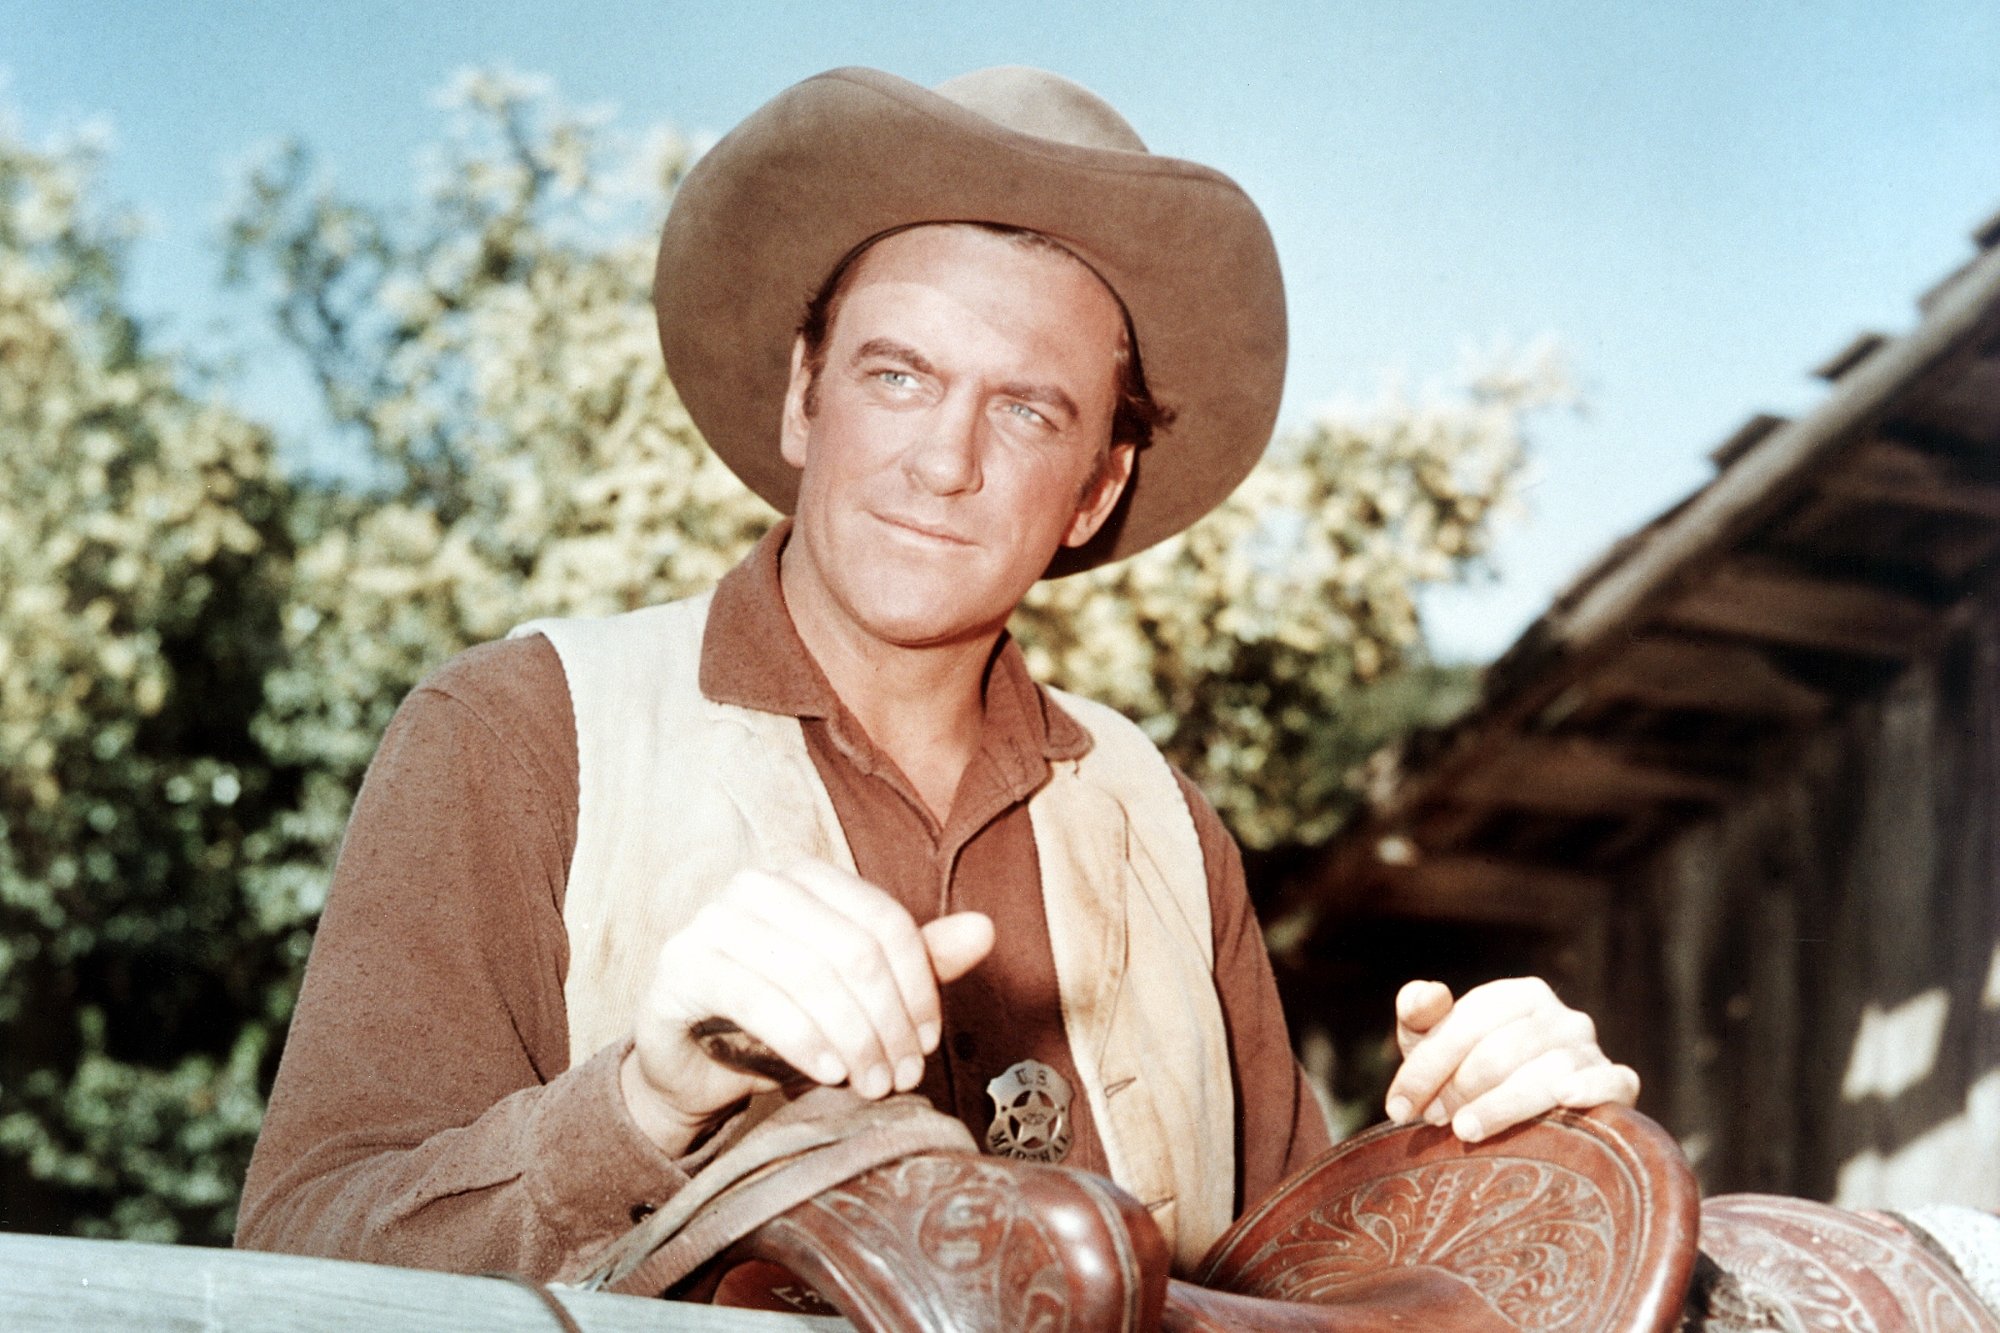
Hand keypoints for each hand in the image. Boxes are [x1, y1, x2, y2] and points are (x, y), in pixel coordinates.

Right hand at [618, 858, 993, 1152]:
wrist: (693, 1063)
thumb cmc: (780, 1020)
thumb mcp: (855, 994)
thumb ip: (916, 962)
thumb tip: (986, 929)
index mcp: (807, 876)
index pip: (885, 920)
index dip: (918, 984)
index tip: (927, 1041)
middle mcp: (758, 885)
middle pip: (853, 950)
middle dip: (888, 1021)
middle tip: (903, 1075)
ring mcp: (714, 920)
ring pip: (811, 975)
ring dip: (853, 1039)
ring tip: (871, 1082)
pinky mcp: (683, 965)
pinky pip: (759, 999)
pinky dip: (804, 1040)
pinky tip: (827, 1073)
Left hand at [1382, 977, 1638, 1142]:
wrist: (1530, 1117)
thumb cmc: (1470, 1073)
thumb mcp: (1436, 1042)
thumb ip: (1419, 1014)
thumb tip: (1427, 997)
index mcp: (1518, 996)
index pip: (1466, 1026)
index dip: (1426, 1067)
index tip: (1398, 1107)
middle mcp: (1561, 1017)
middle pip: (1501, 1051)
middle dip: (1459, 1088)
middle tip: (1433, 1121)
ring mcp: (1592, 1051)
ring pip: (1546, 1072)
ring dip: (1501, 1103)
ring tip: (1465, 1129)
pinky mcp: (1619, 1084)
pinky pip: (1614, 1082)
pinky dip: (1593, 1088)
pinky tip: (1566, 1097)